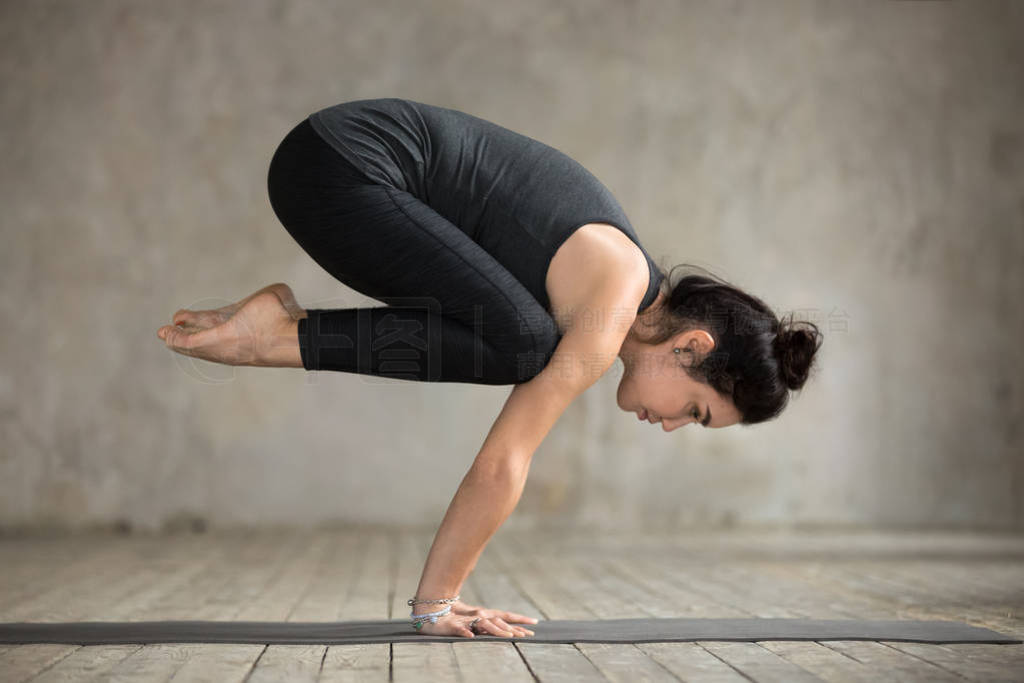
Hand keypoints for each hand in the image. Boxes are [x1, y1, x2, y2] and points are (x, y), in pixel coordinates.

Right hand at [413, 602, 537, 637]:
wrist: (431, 612)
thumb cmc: (453, 617)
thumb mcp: (472, 620)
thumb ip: (486, 624)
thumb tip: (502, 629)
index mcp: (484, 614)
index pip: (505, 615)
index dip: (519, 619)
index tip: (535, 622)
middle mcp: (478, 615)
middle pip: (499, 622)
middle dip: (514, 629)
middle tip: (528, 636)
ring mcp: (467, 621)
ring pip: (484, 625)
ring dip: (496, 631)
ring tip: (508, 637)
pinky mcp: (453, 626)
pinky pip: (460, 630)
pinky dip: (465, 632)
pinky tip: (470, 636)